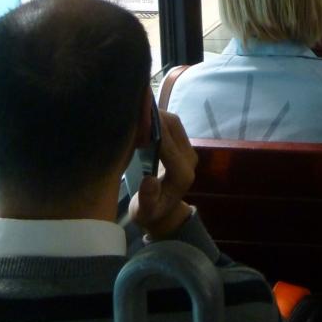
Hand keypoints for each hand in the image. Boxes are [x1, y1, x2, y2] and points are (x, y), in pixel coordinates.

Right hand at [130, 111, 196, 237]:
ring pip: (174, 123)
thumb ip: (147, 199)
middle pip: (173, 128)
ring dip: (156, 114)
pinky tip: (141, 115)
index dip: (152, 130)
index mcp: (182, 174)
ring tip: (135, 108)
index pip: (167, 145)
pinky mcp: (182, 146)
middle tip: (132, 107)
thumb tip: (149, 181)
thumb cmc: (151, 214)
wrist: (165, 214)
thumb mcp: (145, 213)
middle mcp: (189, 159)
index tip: (135, 119)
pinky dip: (157, 118)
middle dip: (154, 116)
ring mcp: (187, 150)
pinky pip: (172, 126)